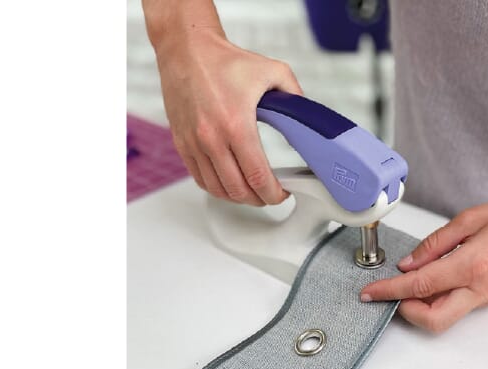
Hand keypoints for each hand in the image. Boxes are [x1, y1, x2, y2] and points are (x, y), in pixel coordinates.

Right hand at [150, 19, 301, 204]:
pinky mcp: (181, 143)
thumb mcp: (272, 71)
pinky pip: (199, 178)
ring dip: (238, 197)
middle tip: (270, 195)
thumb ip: (295, 96)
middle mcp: (211, 138)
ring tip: (252, 192)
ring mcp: (193, 144)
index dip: (273, 193)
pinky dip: (217, 188)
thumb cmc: (224, 61)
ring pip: (217, 189)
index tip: (282, 193)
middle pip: (237, 190)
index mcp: (236, 125)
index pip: (257, 177)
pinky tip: (229, 184)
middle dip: (258, 199)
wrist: (187, 50)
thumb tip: (306, 116)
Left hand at [360, 191, 487, 332]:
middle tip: (390, 292)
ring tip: (411, 280)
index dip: (390, 291)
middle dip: (405, 311)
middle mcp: (480, 288)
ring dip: (421, 305)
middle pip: (432, 319)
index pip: (420, 285)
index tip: (370, 292)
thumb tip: (410, 262)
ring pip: (445, 316)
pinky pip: (458, 306)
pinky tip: (433, 277)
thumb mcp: (472, 218)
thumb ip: (436, 243)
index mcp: (473, 264)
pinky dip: (438, 298)